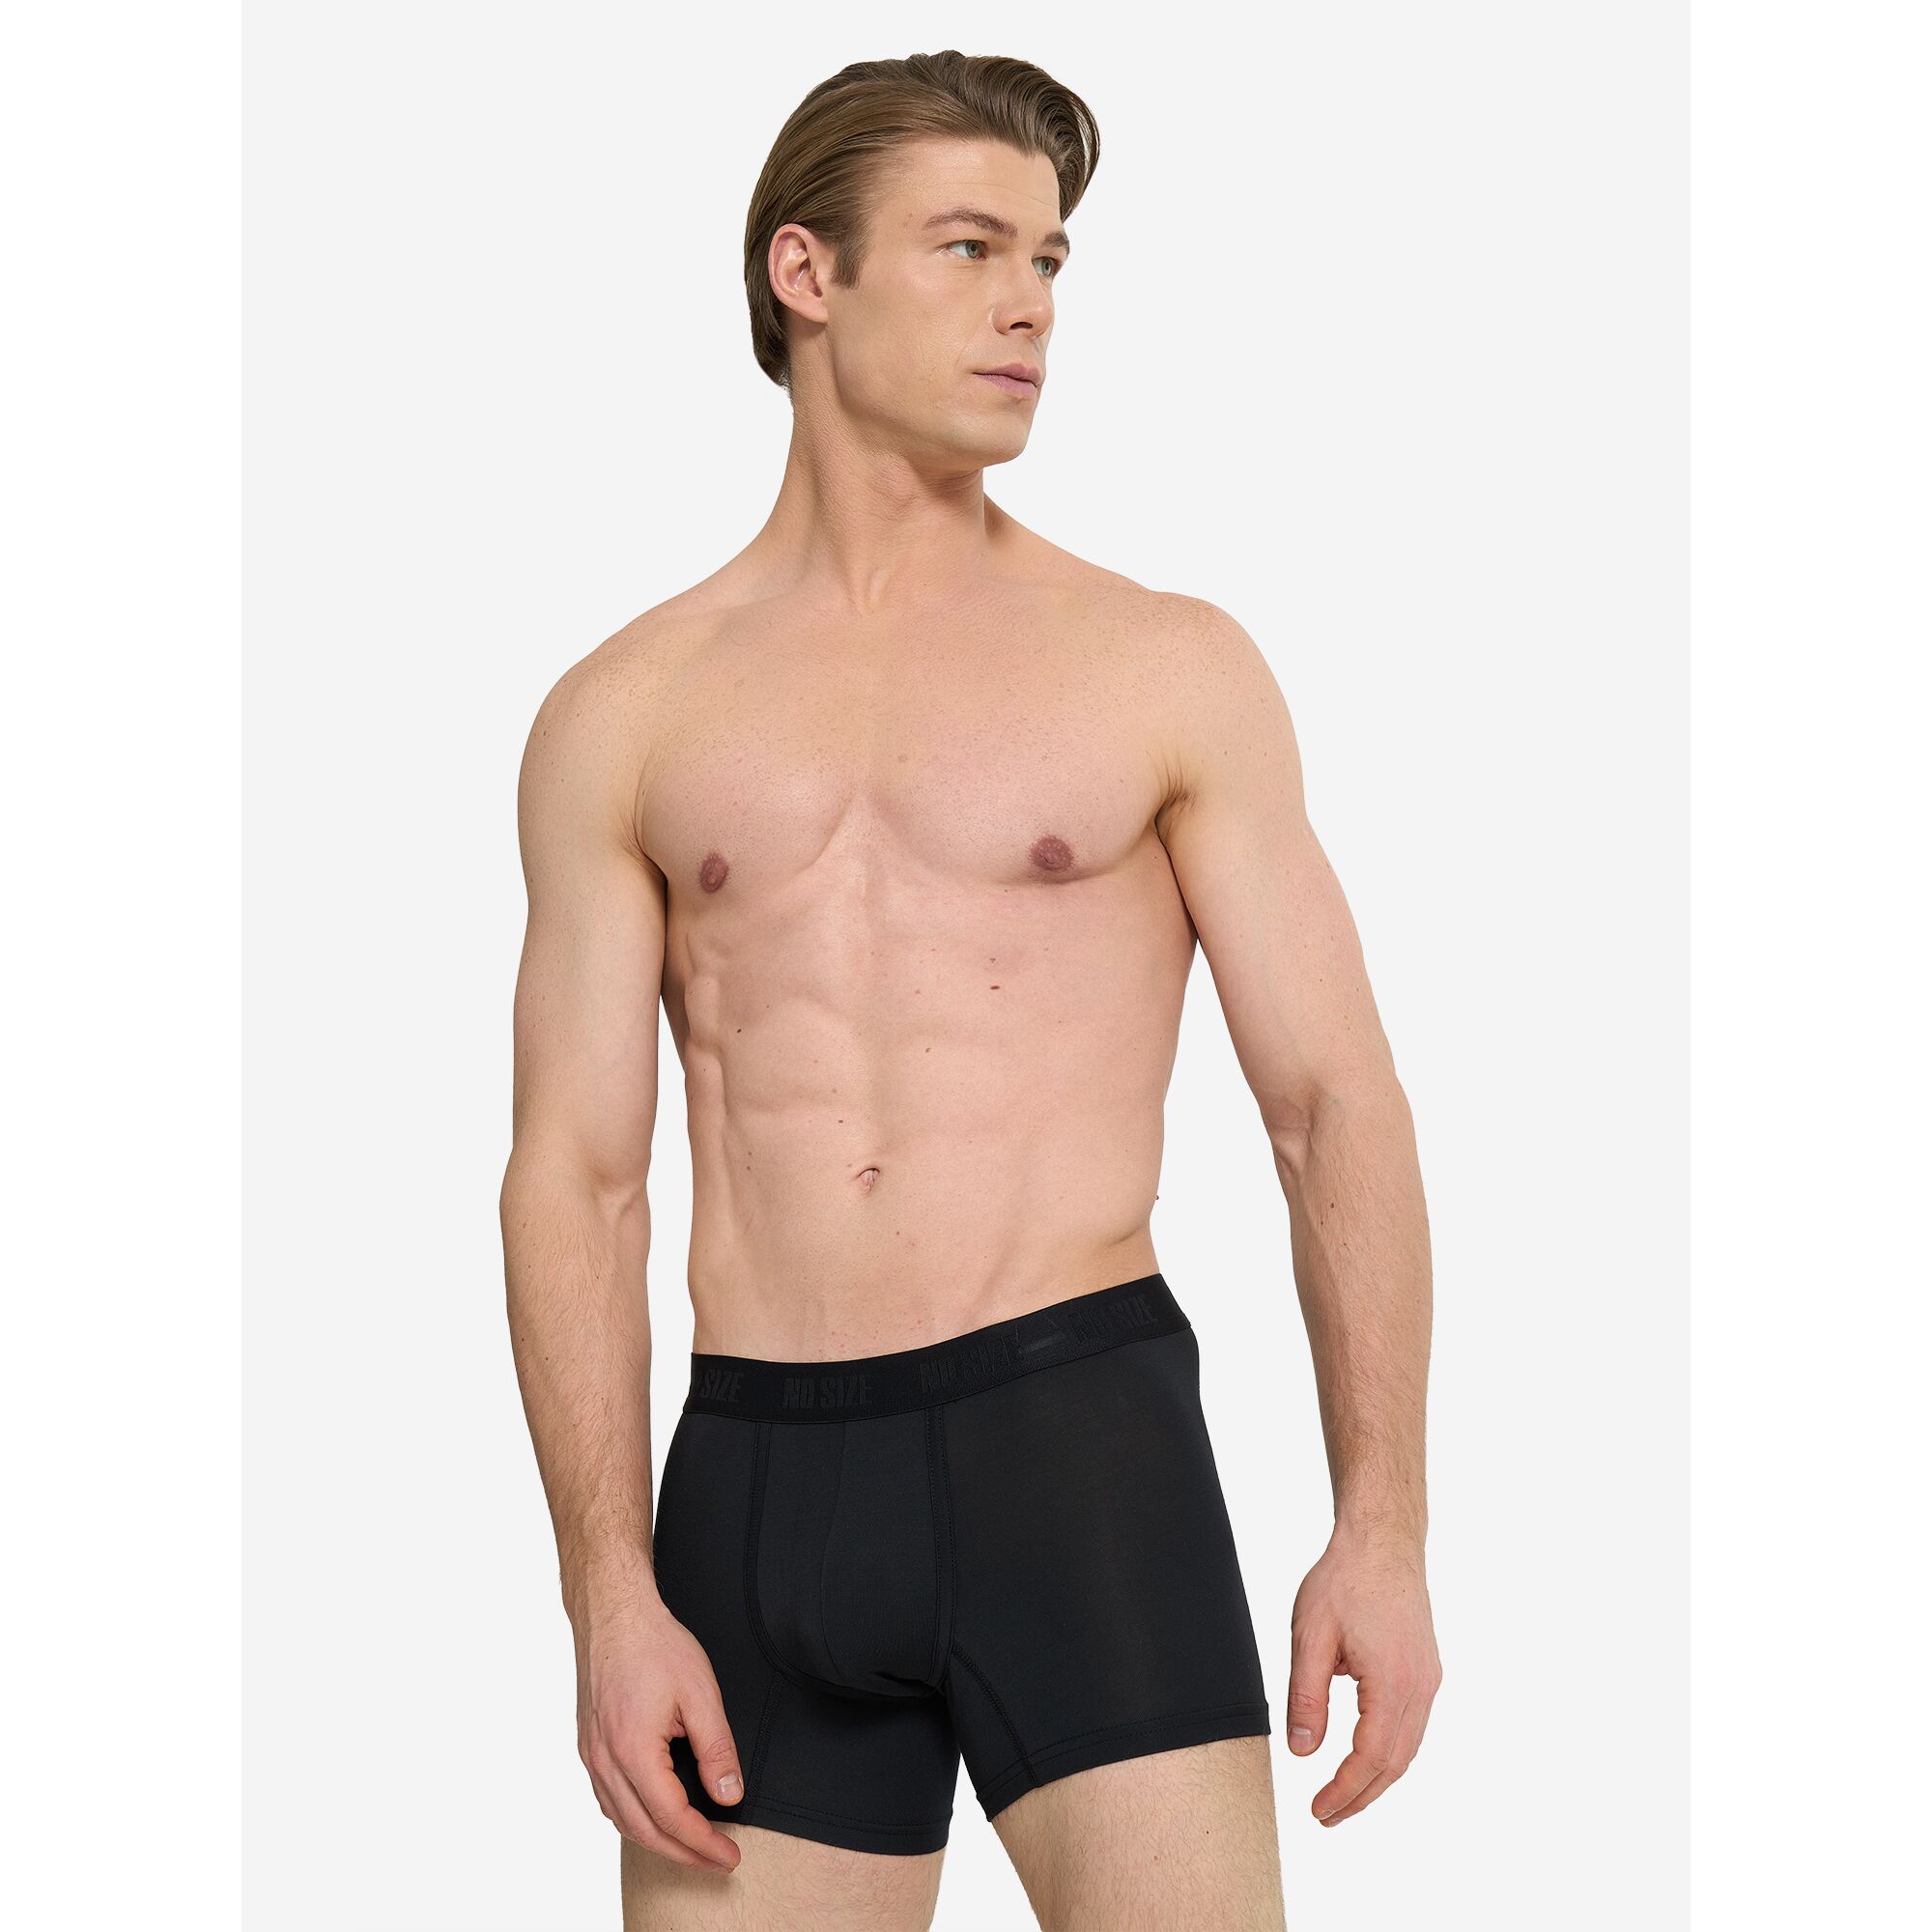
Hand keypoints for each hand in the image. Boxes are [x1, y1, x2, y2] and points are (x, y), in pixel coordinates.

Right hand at [573, 1589, 744, 1872]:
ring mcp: (591, 1754)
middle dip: (683, 1853)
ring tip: (690, 1845)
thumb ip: (717, 1749)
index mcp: (634, 1751)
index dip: (703, 1844)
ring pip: (621, 1819)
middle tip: (716, 1861)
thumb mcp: (701, 1693)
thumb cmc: (654, 1644)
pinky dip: (632, 1818)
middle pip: (643, 1830)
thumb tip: (729, 1795)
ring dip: (656, 1840)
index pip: (671, 1818)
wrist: (613, 1613)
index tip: (729, 1856)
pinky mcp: (588, 1745)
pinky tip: (652, 1815)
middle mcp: (605, 1760)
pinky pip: (608, 1798)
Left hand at [1286, 1526, 1441, 1825]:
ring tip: (1343, 1796)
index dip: (1345, 1790)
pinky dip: (1390, 1750)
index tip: (1318, 1810)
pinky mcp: (1426, 1668)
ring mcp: (1428, 1678)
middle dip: (1361, 1796)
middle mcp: (1420, 1687)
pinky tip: (1365, 1754)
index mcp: (1392, 1682)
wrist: (1382, 1540)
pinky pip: (1412, 1724)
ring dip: (1377, 1777)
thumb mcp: (1310, 1636)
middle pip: (1395, 1762)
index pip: (1370, 1757)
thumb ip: (1306, 1696)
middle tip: (1327, 1816)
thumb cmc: (1345, 1580)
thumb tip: (1303, 1752)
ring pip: (1408, 1747)